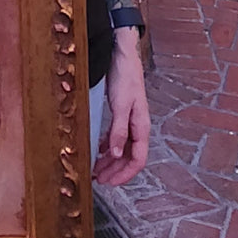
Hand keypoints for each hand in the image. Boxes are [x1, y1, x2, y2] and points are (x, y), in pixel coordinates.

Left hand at [92, 28, 149, 185]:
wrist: (122, 54)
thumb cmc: (125, 77)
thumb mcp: (120, 104)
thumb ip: (118, 130)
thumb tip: (115, 153)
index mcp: (142, 127)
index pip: (137, 160)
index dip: (124, 174)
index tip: (109, 182)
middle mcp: (138, 126)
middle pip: (129, 157)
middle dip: (115, 170)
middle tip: (98, 179)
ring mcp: (131, 120)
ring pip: (122, 148)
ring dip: (110, 160)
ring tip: (95, 168)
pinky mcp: (122, 113)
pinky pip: (117, 136)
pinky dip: (108, 145)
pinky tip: (98, 149)